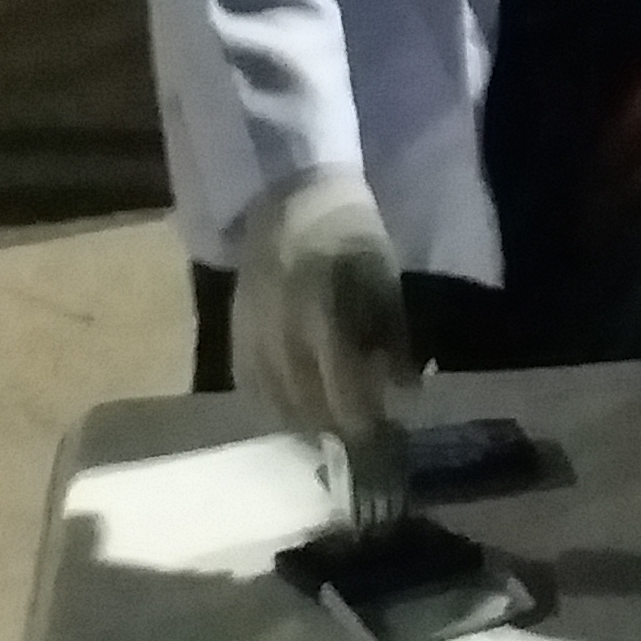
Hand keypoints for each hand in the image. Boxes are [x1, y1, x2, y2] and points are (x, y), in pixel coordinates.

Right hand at [236, 168, 420, 467]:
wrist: (289, 201)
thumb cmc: (349, 236)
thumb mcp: (383, 277)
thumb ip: (393, 335)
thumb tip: (407, 394)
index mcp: (324, 310)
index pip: (341, 384)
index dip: (362, 418)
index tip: (383, 437)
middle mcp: (282, 329)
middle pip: (306, 403)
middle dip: (336, 428)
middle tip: (361, 439)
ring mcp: (252, 334)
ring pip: (275, 403)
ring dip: (305, 424)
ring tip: (331, 431)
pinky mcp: (233, 334)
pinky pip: (250, 387)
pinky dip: (274, 407)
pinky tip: (294, 414)